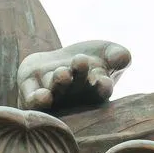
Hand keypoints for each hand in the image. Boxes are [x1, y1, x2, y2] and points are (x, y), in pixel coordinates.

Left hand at [17, 41, 131, 111]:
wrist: (57, 61)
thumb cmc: (90, 59)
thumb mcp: (106, 53)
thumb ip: (118, 55)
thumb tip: (122, 57)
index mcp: (94, 90)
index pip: (101, 90)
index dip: (102, 86)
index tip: (103, 80)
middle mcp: (74, 97)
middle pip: (76, 87)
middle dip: (78, 76)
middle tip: (80, 61)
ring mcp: (52, 96)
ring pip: (55, 92)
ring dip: (59, 84)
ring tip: (62, 73)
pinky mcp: (30, 92)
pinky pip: (32, 99)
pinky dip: (37, 100)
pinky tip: (42, 96)